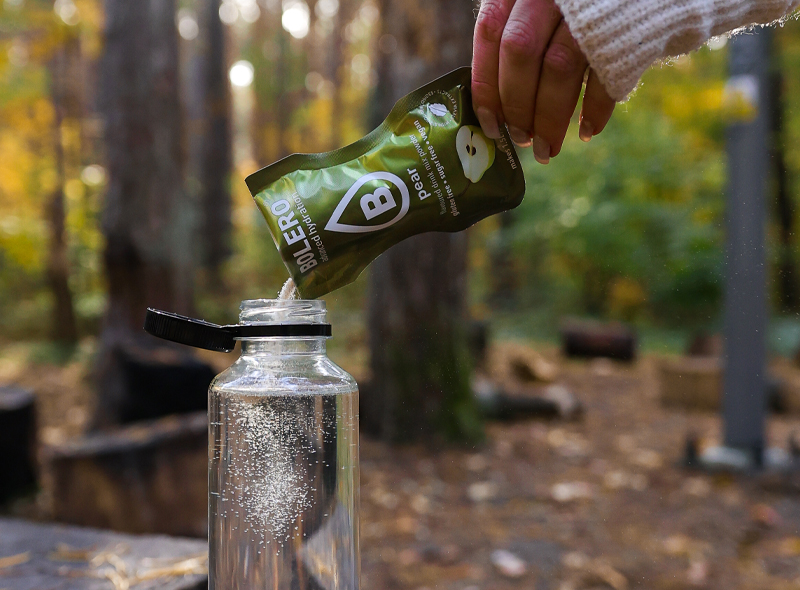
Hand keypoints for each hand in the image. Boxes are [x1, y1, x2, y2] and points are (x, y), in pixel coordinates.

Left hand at [472, 0, 615, 163]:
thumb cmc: (580, 6)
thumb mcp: (539, 6)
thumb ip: (515, 35)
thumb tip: (493, 104)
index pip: (490, 34)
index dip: (486, 85)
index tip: (490, 125)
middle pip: (520, 52)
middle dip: (518, 107)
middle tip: (522, 140)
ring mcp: (587, 7)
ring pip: (558, 66)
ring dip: (550, 118)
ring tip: (548, 148)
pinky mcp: (625, 24)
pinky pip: (605, 72)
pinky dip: (595, 109)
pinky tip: (587, 131)